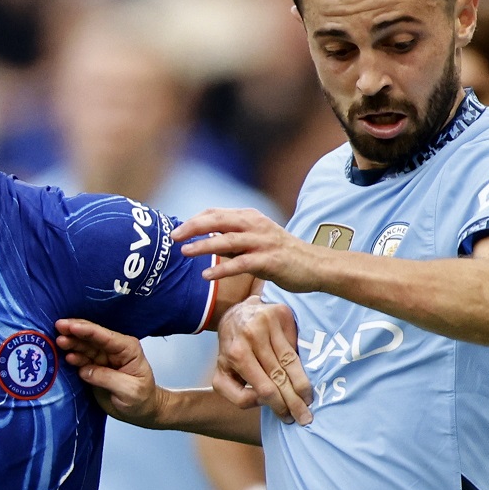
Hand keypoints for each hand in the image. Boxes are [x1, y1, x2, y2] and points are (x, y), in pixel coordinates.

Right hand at [56, 318, 163, 425]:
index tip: (70, 326)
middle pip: (92, 337)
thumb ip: (107, 378)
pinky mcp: (94, 367)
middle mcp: (114, 349)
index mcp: (127, 349)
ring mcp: (103, 357)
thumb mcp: (129, 391)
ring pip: (84, 346)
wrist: (141, 411)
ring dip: (71, 343)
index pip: (105, 336)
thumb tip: (85, 370)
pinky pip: (81, 359)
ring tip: (58, 342)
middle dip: (74, 331)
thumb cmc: (141, 400)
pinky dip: (73, 356)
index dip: (87, 330)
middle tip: (58, 327)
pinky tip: (66, 357)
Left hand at [174, 209, 326, 290]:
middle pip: (217, 221)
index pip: (216, 213)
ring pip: (226, 241)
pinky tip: (206, 276)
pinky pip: (240, 264)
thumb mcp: (257, 240)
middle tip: (173, 237)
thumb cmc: (283, 254)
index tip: (178, 230)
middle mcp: (255, 225)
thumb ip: (234, 239)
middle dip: (193, 227)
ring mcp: (262, 242)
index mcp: (250, 217)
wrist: (314, 265)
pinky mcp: (269, 261)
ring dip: (203, 246)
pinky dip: (222, 269)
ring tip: (185, 252)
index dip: (195, 220)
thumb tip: (209, 242)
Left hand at [213, 298, 312, 425]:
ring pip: (292, 361)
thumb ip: (236, 395)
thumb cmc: (232, 351)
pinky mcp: (281, 313)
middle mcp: (251, 336)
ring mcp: (267, 322)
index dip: (279, 405)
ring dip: (302, 384)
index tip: (288, 417)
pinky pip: (295, 343)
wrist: (236, 314)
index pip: (264, 387)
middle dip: (294, 400)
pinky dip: (300, 360)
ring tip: (309, 399)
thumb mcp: (222, 375)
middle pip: (280, 376)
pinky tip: (304, 375)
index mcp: (236, 354)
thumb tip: (262, 401)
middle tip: (306, 417)